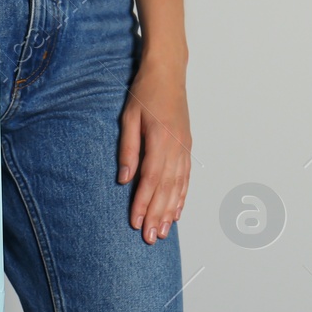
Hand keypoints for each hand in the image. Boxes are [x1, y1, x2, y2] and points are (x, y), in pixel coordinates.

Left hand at [117, 59, 190, 243]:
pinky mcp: (187, 146)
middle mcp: (176, 147)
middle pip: (166, 188)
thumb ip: (127, 148)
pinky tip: (177, 211)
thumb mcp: (128, 117)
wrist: (169, 73)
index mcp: (160, 139)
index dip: (144, 203)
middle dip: (157, 215)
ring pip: (178, 186)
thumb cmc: (145, 92)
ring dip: (170, 211)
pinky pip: (186, 177)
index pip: (151, 179)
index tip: (136, 223)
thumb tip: (124, 179)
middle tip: (150, 239)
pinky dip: (182, 196)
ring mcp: (184, 147)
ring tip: (162, 232)